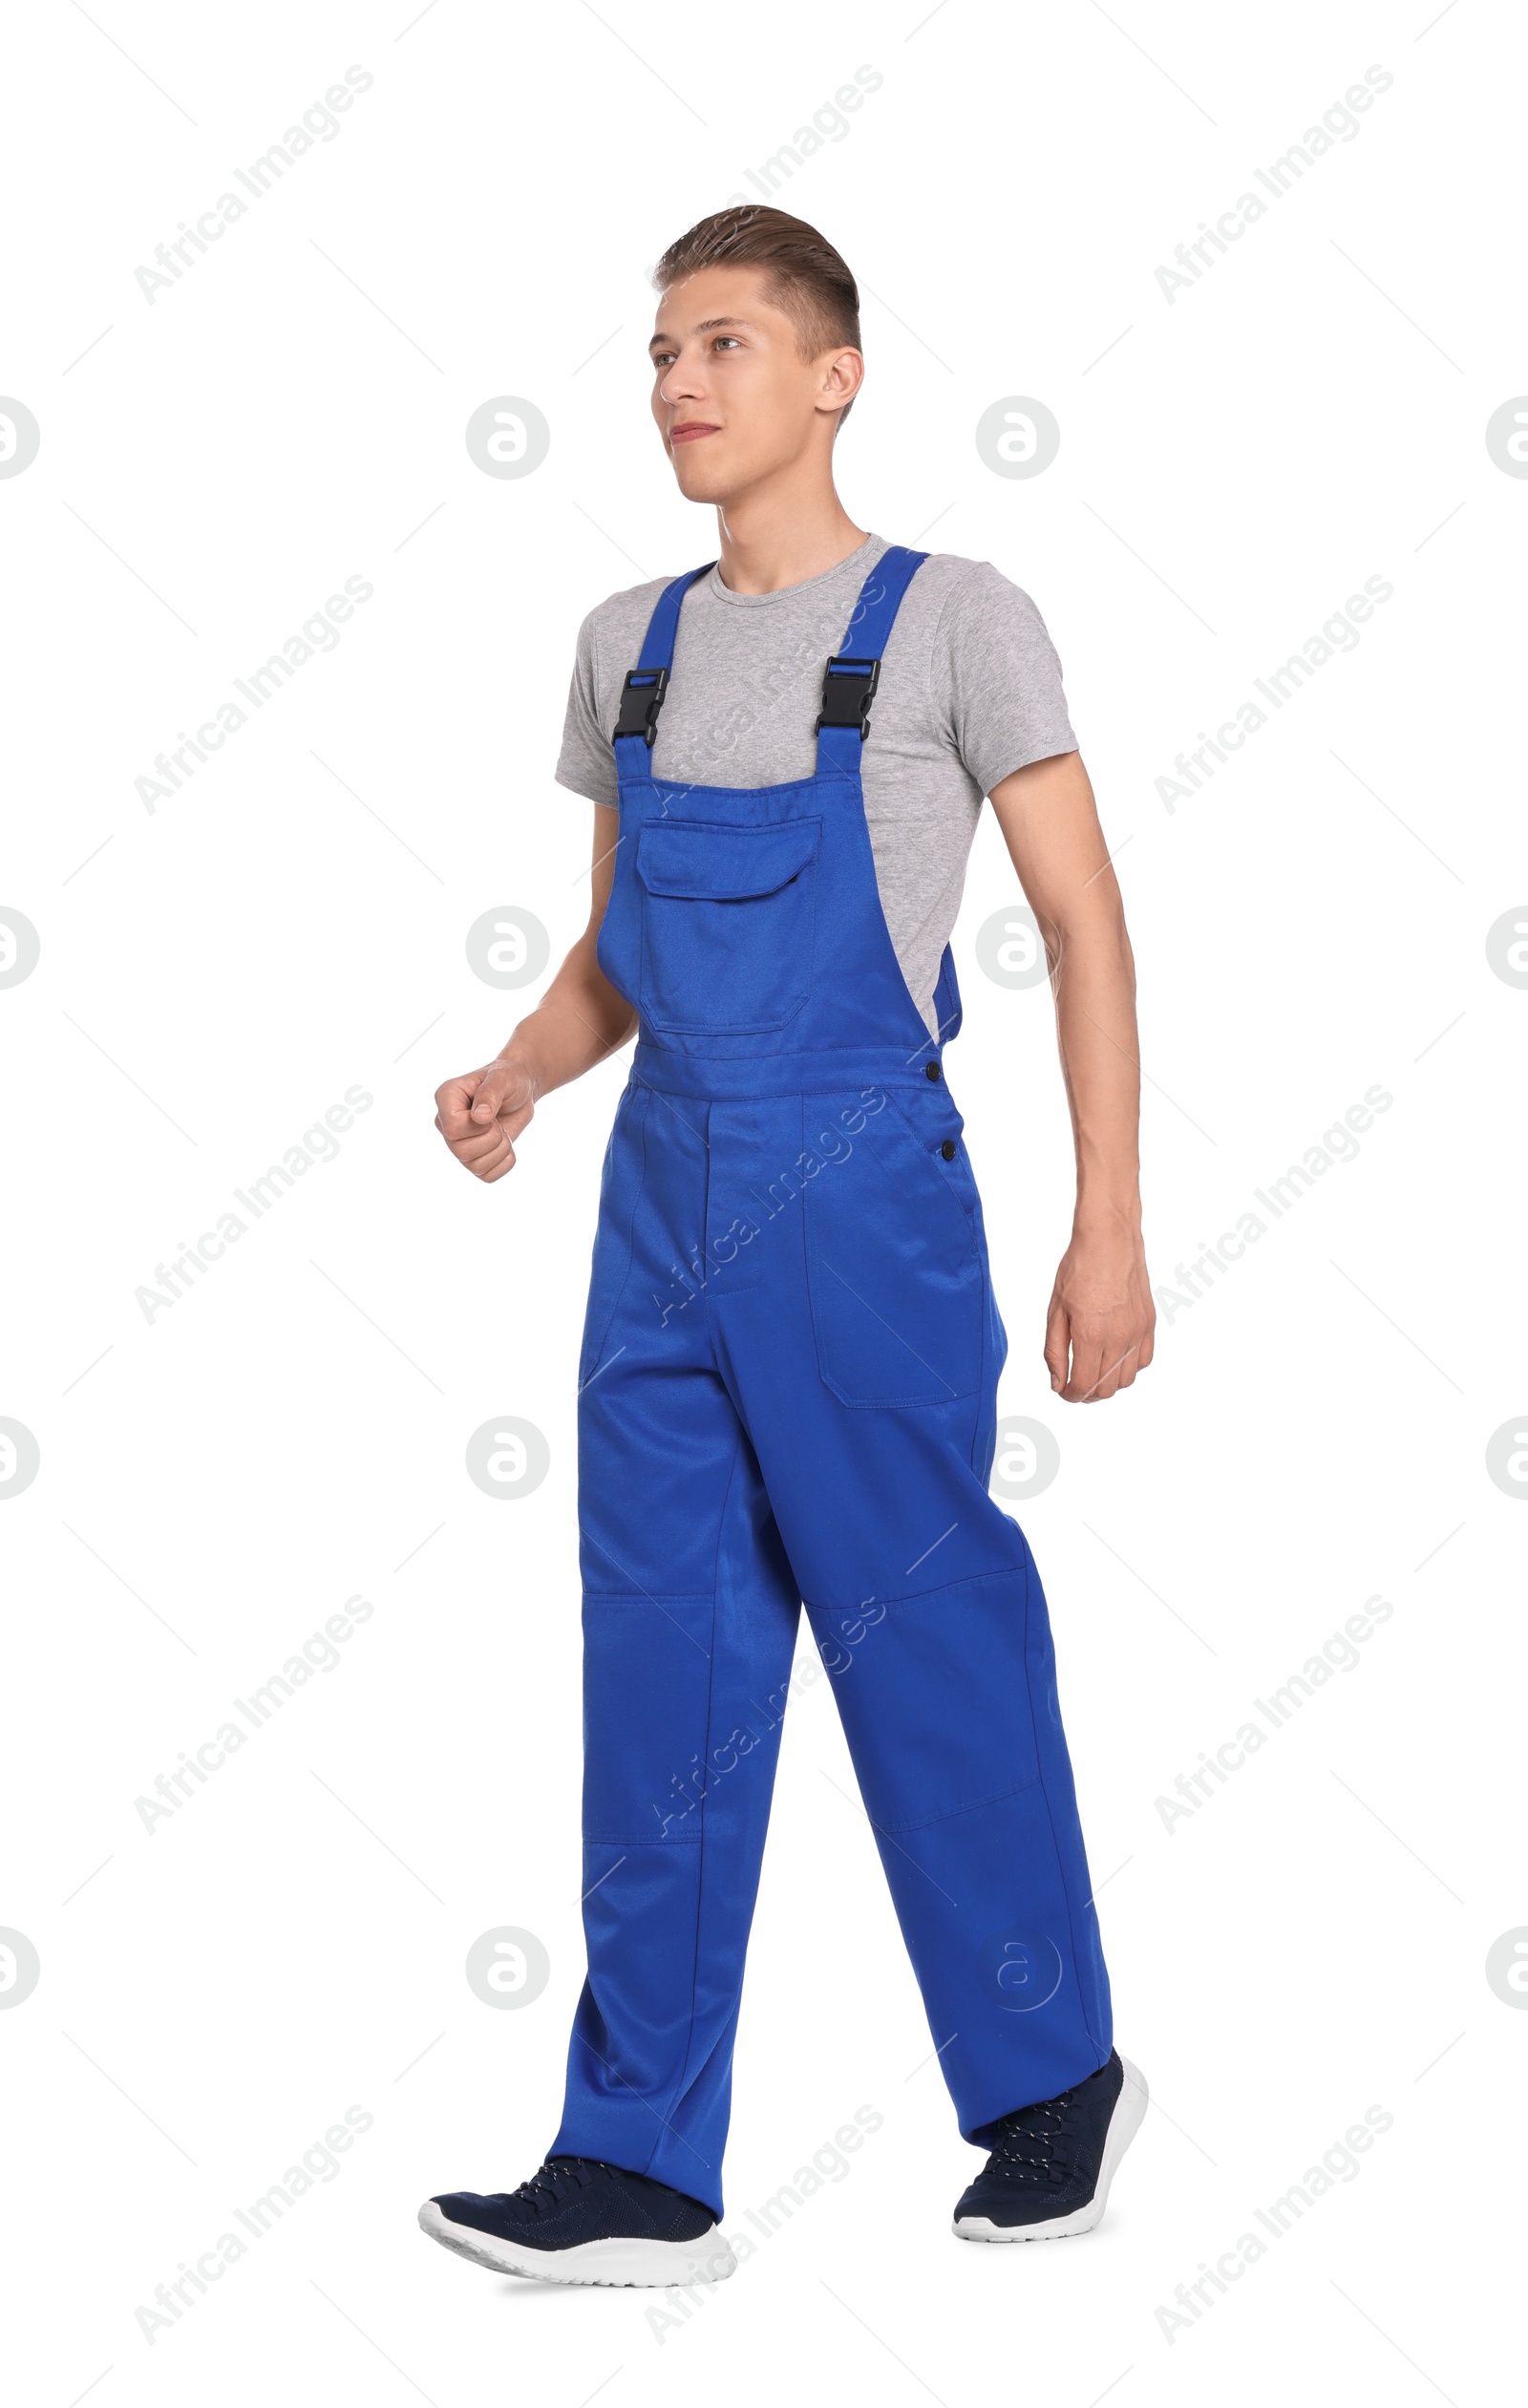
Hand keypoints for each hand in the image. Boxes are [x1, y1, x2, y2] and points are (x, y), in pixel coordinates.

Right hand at [434, 1057, 536, 1182]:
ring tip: (502, 1131)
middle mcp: (446, 1124)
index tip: (489, 1112)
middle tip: (498, 1123)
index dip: (477, 1126)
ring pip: (475, 1167)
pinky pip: (487, 1176)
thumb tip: (479, 1117)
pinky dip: (504, 1163)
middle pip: (462, 1152)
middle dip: (492, 1139)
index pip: (452, 1129)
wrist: (521, 1091)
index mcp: (446, 1099)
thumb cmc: (509, 1078)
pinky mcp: (474, 1158)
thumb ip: (490, 1094)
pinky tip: (505, 1146)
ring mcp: (458, 1144)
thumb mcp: (503, 1078)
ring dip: (500, 1150)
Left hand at [1044, 1227, 1154, 1401]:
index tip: (1063, 1391)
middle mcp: (1119, 1338)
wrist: (1109, 1241)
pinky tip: (1113, 1358)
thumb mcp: (1055, 1312)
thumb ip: (1054, 1352)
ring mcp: (1138, 1332)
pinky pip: (1143, 1360)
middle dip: (1088, 1394)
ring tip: (1093, 1371)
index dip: (1070, 1395)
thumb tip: (1057, 1383)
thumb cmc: (1078, 1270)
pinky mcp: (1149, 1324)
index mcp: (1091, 1335)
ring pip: (1127, 1379)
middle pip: (1106, 1389)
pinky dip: (1128, 1368)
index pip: (1084, 1385)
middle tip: (1074, 1384)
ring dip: (1108, 1383)